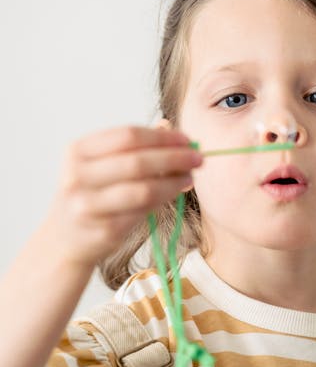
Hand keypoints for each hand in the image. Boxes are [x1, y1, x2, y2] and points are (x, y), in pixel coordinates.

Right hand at [44, 124, 201, 268]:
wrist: (66, 239)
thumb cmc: (93, 194)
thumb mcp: (103, 165)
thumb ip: (133, 146)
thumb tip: (169, 127)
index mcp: (78, 151)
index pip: (128, 135)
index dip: (162, 137)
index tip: (187, 140)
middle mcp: (77, 176)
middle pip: (138, 161)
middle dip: (175, 158)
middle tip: (198, 158)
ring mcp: (87, 206)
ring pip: (143, 190)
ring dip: (174, 182)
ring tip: (190, 177)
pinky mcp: (103, 230)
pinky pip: (143, 212)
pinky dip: (164, 200)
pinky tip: (175, 193)